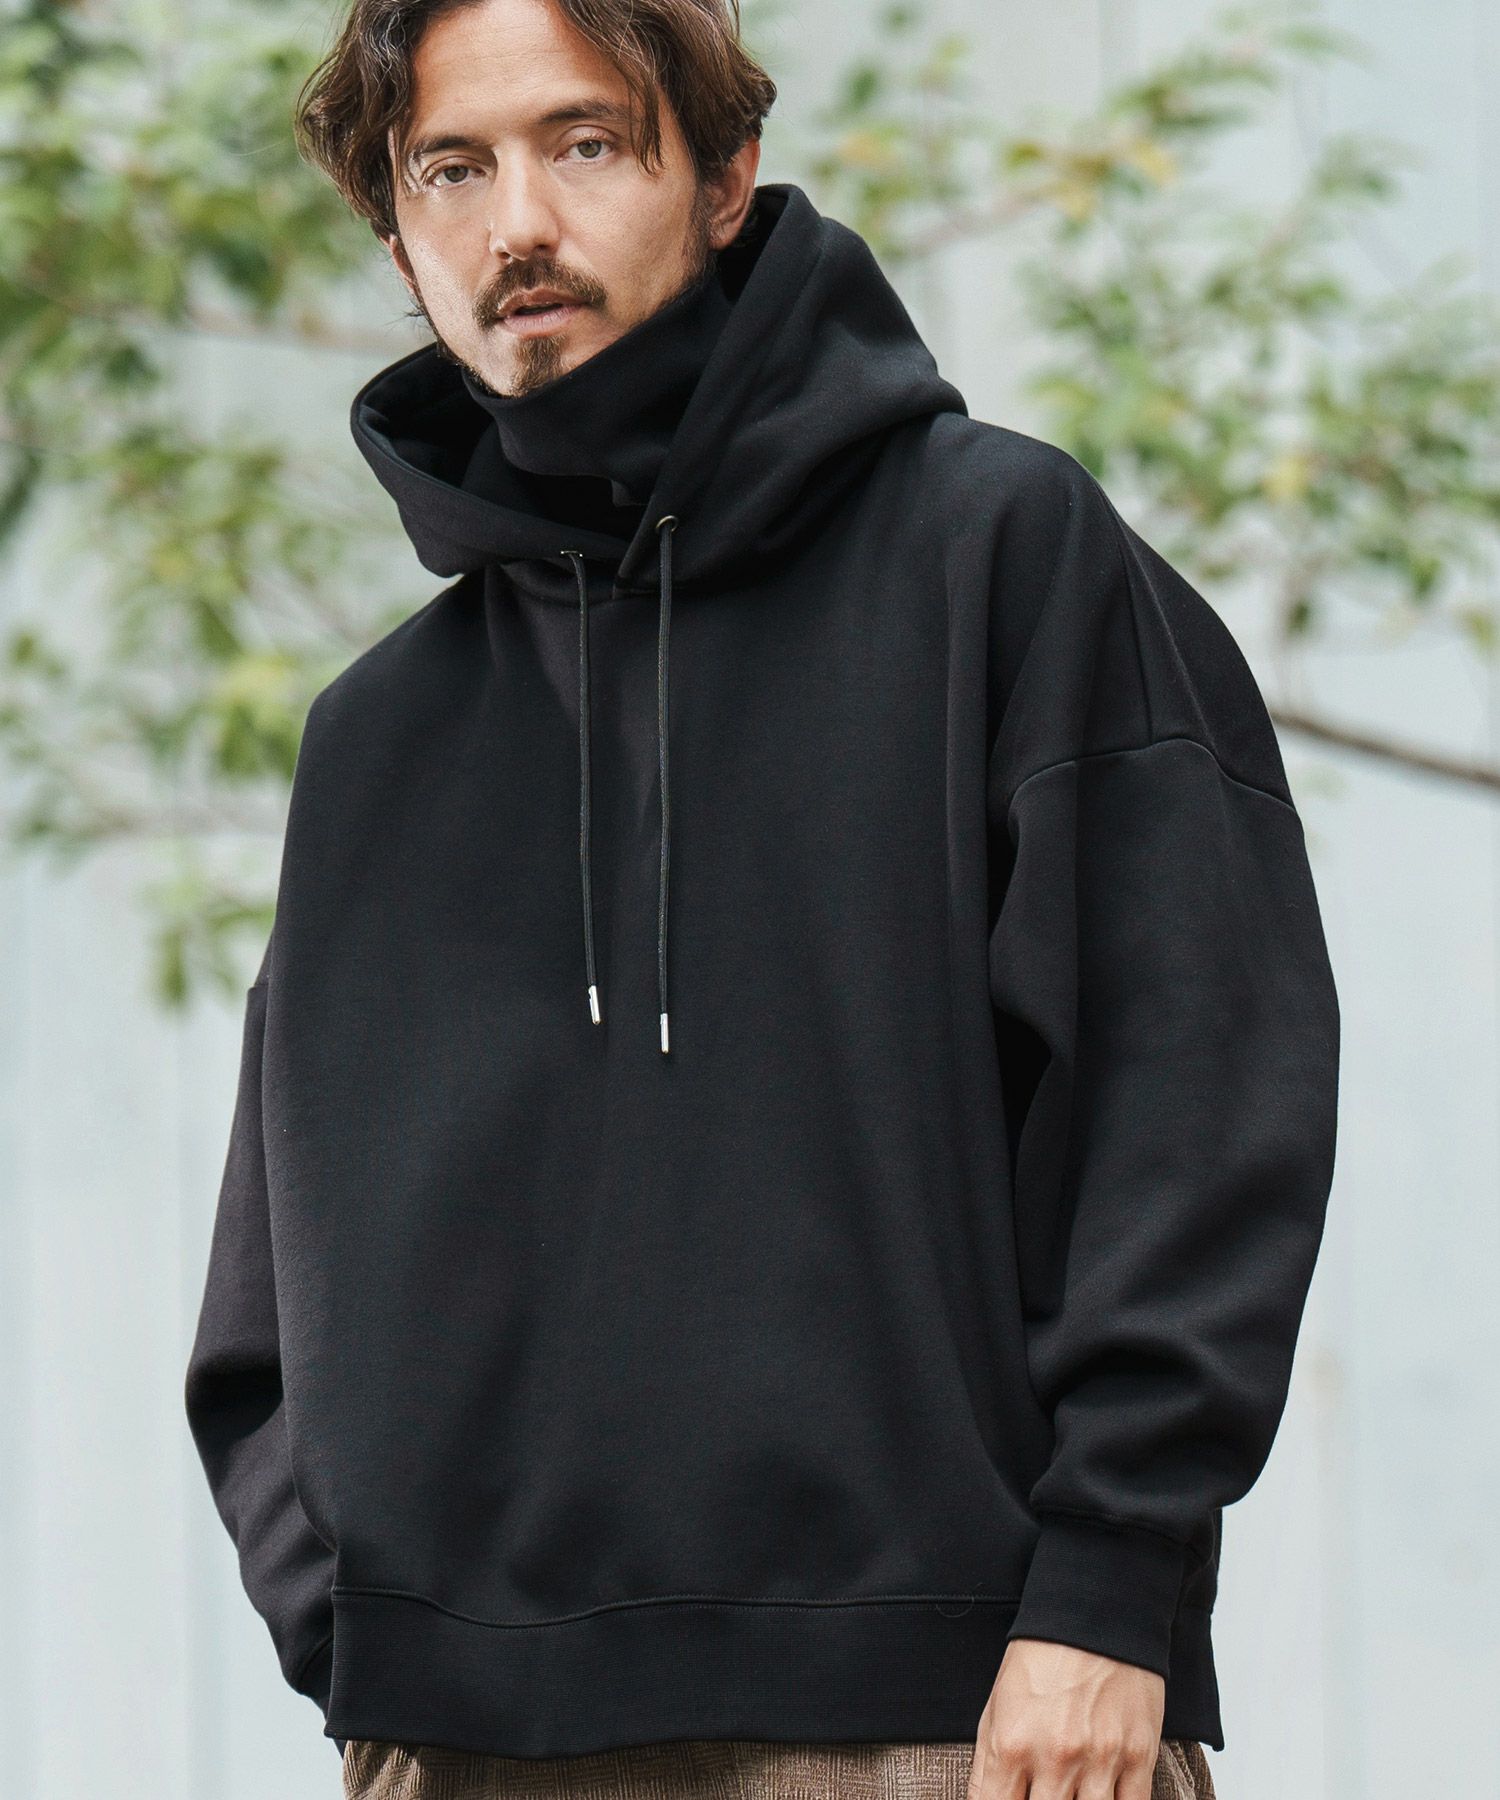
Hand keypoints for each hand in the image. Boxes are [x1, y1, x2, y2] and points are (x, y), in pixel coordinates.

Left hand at [966, 1637, 1165, 1799]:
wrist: (1095, 1614)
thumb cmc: (1039, 1660)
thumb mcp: (997, 1707)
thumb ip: (987, 1768)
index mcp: (1011, 1745)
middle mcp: (1055, 1757)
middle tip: (1047, 1793)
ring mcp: (1100, 1759)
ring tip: (1070, 1794)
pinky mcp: (1139, 1756)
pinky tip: (1105, 1796)